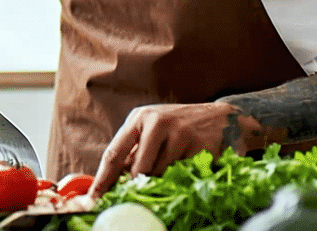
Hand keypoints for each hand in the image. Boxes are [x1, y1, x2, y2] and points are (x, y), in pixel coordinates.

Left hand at [89, 102, 265, 196]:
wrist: (223, 118)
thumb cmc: (180, 126)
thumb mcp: (153, 129)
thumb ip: (134, 151)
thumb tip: (111, 181)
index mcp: (139, 118)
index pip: (113, 154)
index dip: (102, 180)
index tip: (93, 199)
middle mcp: (157, 122)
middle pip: (137, 170)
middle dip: (138, 184)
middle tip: (143, 188)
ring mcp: (179, 133)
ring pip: (160, 175)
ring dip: (163, 179)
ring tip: (174, 163)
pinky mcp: (199, 146)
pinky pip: (182, 175)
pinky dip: (182, 176)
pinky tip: (190, 162)